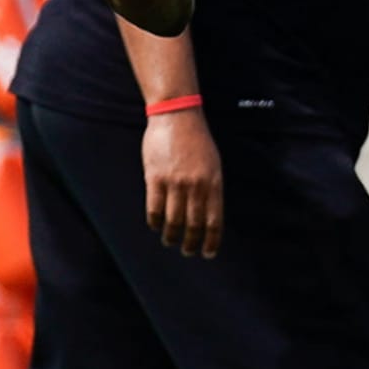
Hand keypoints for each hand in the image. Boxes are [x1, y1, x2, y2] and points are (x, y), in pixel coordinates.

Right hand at [142, 109, 222, 256]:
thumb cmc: (196, 140)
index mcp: (214, 183)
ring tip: (169, 242)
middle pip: (193, 225)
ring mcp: (175, 182)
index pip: (214, 221)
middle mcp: (196, 186)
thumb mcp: (213, 164)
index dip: (211, 241)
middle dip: (190, 243)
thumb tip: (206, 213)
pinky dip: (154, 221)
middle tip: (187, 252)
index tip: (208, 253)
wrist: (177, 116)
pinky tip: (155, 225)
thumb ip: (211, 188)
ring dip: (171, 236)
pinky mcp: (155, 177)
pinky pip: (154, 207)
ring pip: (173, 220)